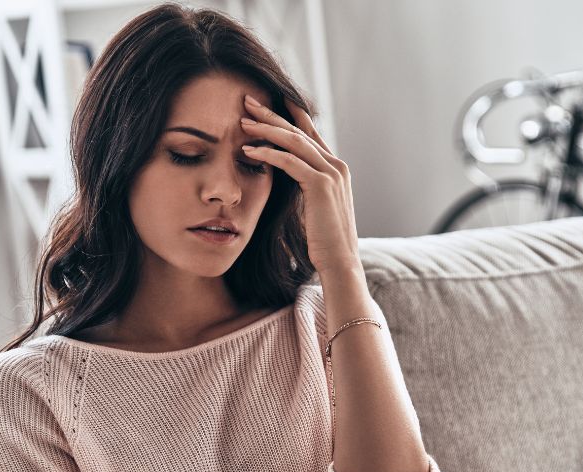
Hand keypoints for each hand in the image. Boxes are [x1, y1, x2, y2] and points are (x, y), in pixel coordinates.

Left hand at [240, 94, 359, 275]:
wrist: (340, 262)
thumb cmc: (323, 241)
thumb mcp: (313, 207)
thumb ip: (304, 188)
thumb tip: (284, 180)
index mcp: (335, 168)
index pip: (310, 133)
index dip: (290, 114)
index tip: (270, 98)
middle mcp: (336, 165)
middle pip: (299, 130)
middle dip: (272, 113)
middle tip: (248, 100)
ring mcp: (331, 173)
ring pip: (293, 141)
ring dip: (266, 129)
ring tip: (243, 121)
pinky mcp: (321, 185)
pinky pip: (289, 161)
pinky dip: (267, 154)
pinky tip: (248, 151)